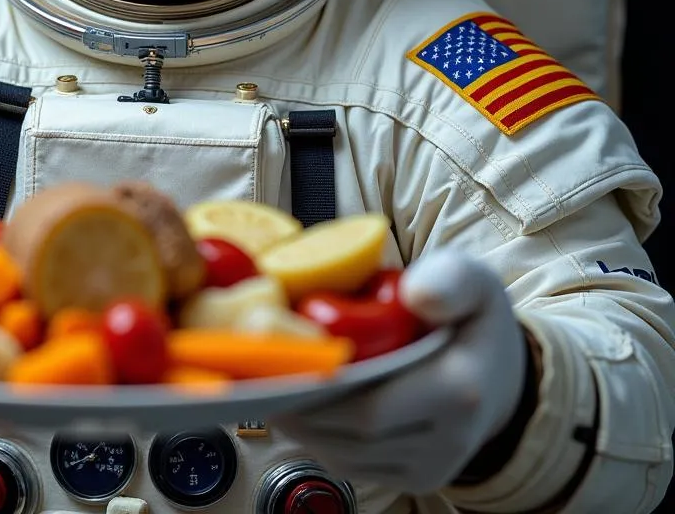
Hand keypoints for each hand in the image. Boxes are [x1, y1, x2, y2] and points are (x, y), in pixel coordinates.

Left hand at [273, 250, 527, 494]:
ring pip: (346, 455)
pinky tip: (295, 406)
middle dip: (299, 407)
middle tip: (255, 377)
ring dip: (302, 425)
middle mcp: (447, 440)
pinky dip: (319, 438)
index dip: (319, 391)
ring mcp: (431, 466)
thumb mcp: (473, 279)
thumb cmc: (473, 317)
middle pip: (352, 435)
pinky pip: (354, 465)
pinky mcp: (414, 478)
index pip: (373, 407)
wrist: (503, 373)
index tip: (279, 366)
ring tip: (266, 388)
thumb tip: (415, 295)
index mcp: (460, 391)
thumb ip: (449, 279)